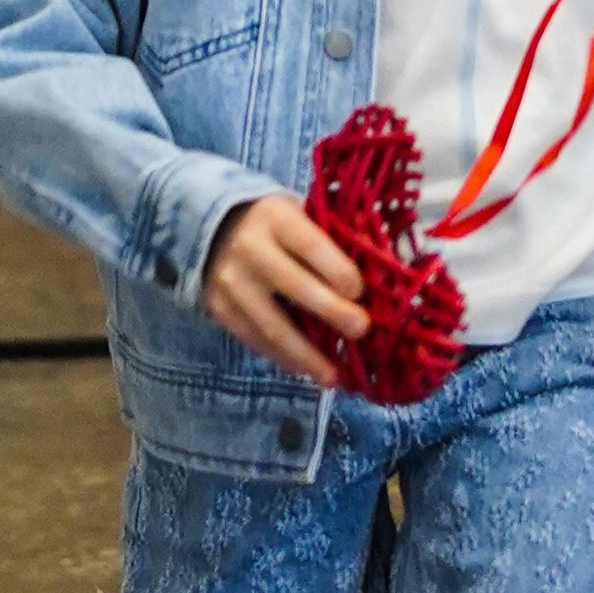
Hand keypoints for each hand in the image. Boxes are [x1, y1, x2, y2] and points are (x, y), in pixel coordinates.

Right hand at [203, 192, 365, 386]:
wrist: (213, 229)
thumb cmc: (276, 226)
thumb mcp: (299, 215)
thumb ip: (330, 239)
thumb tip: (380, 276)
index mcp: (276, 219)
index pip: (311, 245)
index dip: (338, 270)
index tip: (361, 292)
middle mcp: (250, 249)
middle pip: (294, 285)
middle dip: (331, 311)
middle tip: (361, 331)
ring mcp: (231, 282)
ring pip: (272, 325)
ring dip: (305, 355)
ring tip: (333, 377)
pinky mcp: (220, 308)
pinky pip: (255, 339)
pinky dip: (282, 358)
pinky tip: (305, 370)